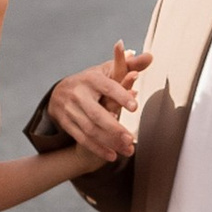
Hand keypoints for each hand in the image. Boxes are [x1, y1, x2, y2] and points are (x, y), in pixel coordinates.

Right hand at [47, 42, 149, 160]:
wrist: (60, 91)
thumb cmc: (92, 81)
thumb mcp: (108, 70)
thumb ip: (131, 64)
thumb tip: (151, 57)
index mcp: (91, 78)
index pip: (108, 87)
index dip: (121, 96)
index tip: (135, 106)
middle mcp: (78, 93)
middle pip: (97, 113)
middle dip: (114, 128)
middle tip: (130, 139)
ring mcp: (70, 109)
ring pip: (90, 129)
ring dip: (109, 142)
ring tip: (127, 150)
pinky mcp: (66, 122)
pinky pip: (82, 138)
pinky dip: (97, 148)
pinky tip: (111, 155)